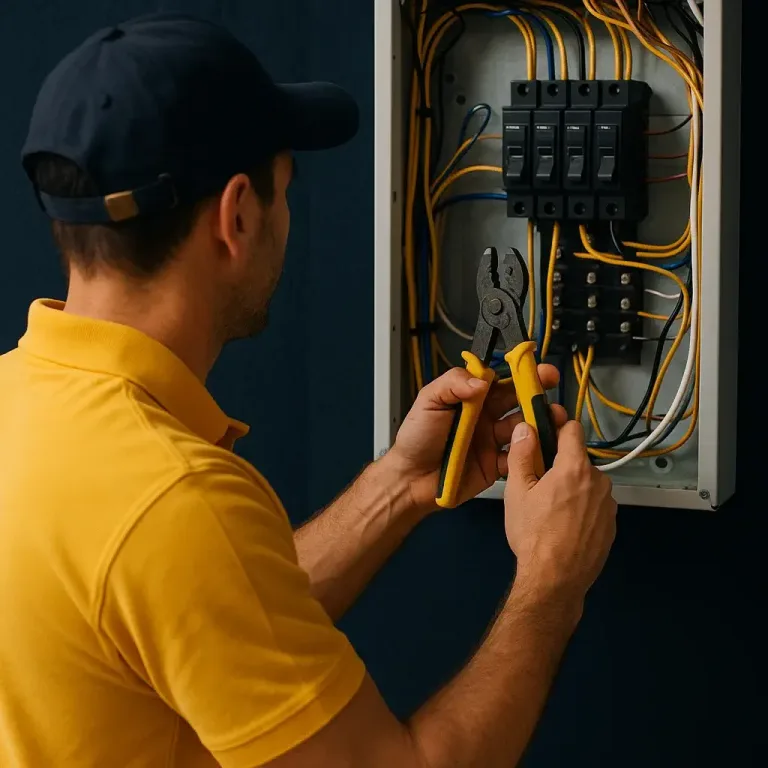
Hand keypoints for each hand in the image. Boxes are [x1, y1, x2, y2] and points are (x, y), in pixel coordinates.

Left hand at [386, 365, 566, 513]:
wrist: (410, 479)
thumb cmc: (416, 437)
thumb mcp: (428, 402)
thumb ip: (452, 384)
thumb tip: (482, 381)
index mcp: (471, 398)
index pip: (501, 380)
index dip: (521, 373)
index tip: (538, 368)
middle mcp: (487, 417)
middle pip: (518, 402)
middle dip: (537, 395)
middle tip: (552, 390)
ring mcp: (493, 441)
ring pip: (524, 429)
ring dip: (538, 423)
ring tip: (550, 420)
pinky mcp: (496, 466)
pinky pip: (519, 458)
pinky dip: (531, 454)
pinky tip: (538, 449)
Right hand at [504, 420, 616, 609]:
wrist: (555, 580)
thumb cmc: (533, 535)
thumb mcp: (517, 491)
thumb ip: (522, 454)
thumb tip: (527, 427)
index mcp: (574, 468)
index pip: (572, 429)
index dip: (557, 424)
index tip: (545, 425)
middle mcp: (598, 482)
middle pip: (578, 460)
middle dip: (560, 464)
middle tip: (538, 482)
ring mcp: (608, 505)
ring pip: (587, 483)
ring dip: (572, 487)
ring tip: (549, 509)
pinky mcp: (612, 526)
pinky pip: (594, 505)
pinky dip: (581, 508)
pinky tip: (563, 525)